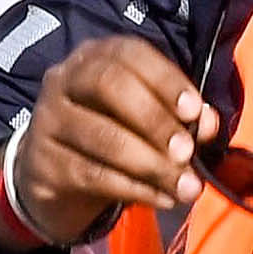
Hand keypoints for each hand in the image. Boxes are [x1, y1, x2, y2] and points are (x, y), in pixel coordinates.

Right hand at [0, 34, 218, 247]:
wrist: (52, 172)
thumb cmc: (110, 132)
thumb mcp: (141, 118)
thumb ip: (178, 115)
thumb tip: (208, 123)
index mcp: (94, 57)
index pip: (129, 53)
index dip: (165, 80)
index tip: (195, 111)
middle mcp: (65, 79)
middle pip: (108, 84)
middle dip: (154, 118)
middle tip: (186, 152)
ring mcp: (49, 120)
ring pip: (102, 137)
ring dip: (151, 164)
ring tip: (186, 187)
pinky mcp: (44, 163)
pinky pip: (94, 175)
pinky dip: (135, 189)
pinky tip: (163, 199)